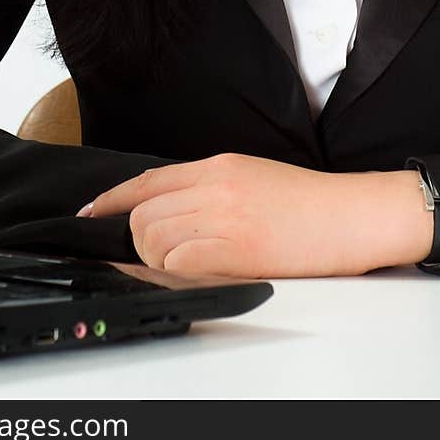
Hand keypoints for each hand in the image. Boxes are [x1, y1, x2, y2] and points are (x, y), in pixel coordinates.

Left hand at [74, 152, 431, 278]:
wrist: (349, 216)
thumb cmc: (307, 204)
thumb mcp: (251, 178)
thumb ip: (208, 188)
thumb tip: (166, 209)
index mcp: (218, 166)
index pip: (147, 180)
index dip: (111, 199)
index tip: (89, 214)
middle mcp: (215, 185)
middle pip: (143, 213)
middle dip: (140, 240)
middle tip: (163, 255)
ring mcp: (224, 215)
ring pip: (154, 238)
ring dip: (159, 259)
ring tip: (191, 264)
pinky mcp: (236, 247)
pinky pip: (178, 261)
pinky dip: (177, 273)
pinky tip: (200, 272)